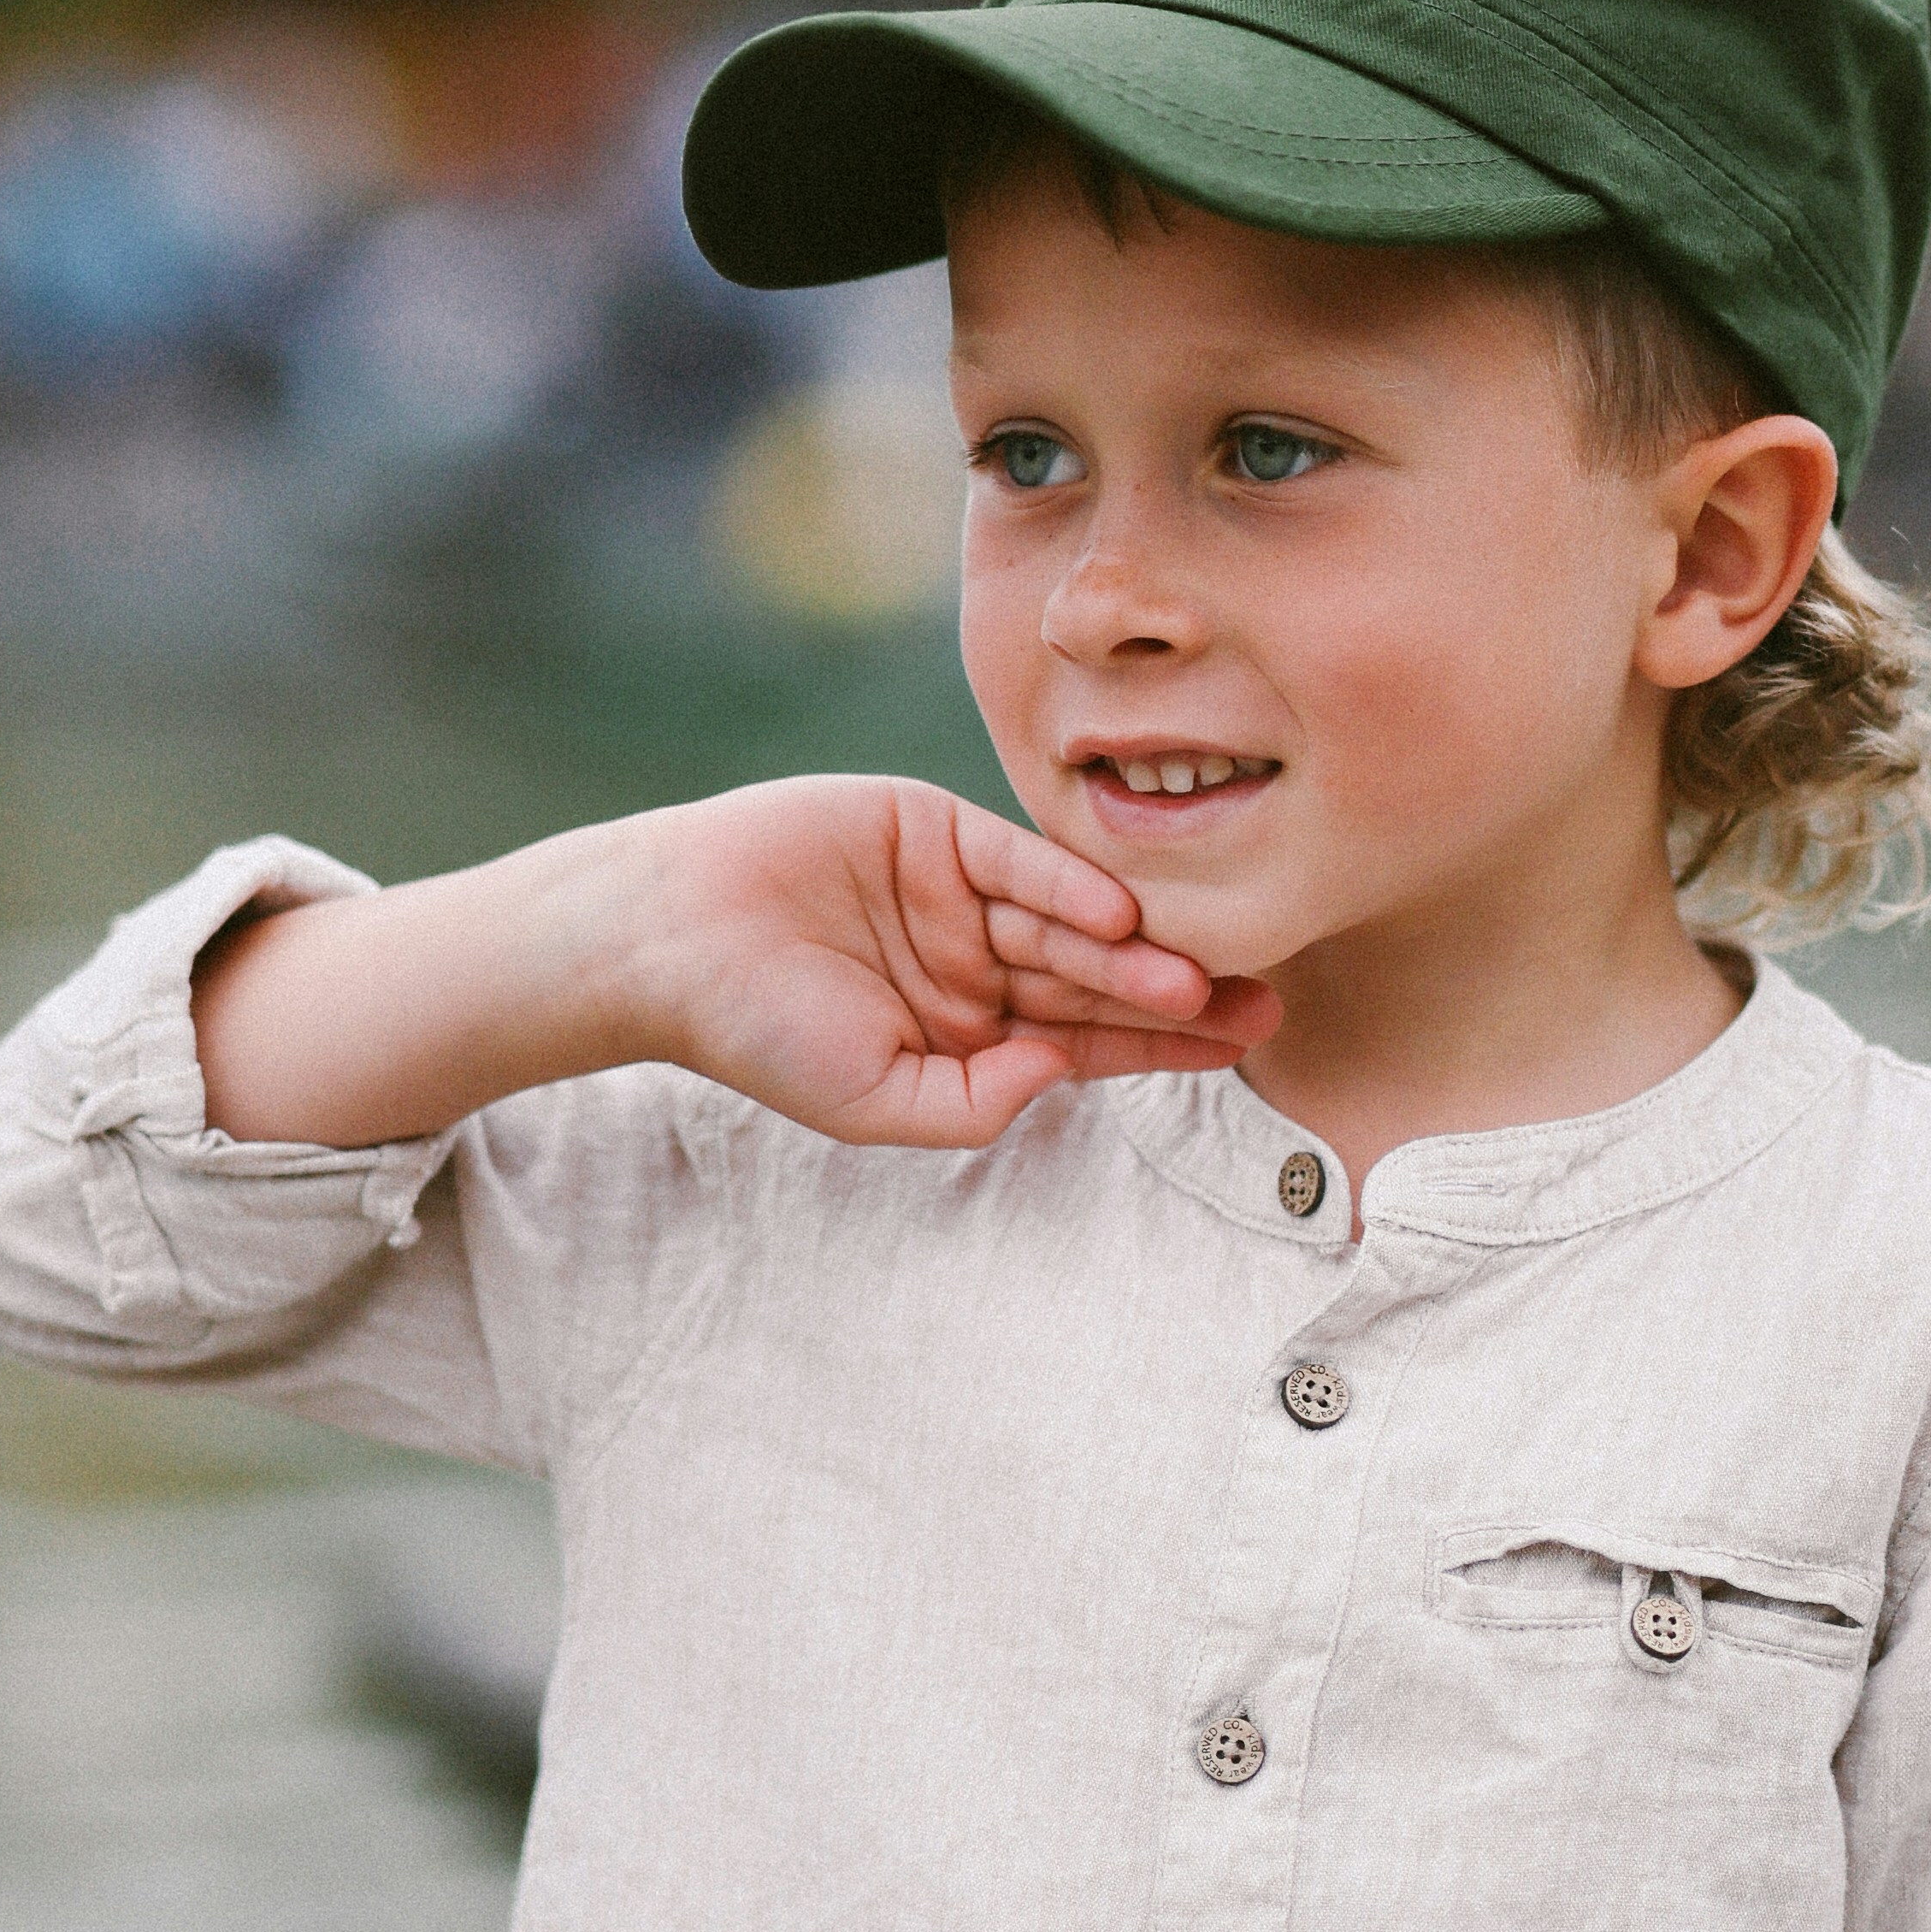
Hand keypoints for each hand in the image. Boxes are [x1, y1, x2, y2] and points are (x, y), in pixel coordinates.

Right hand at [193, 776, 1278, 1150]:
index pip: (1090, 1041)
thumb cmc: (758, 1034)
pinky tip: (1118, 919)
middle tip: (1265, 1005)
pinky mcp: (931, 829)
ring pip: (1068, 923)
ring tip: (1206, 978)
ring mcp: (959, 892)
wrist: (665, 941)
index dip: (1163, 1046)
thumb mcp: (877, 1102)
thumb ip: (978, 1101)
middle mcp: (981, 959)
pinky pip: (1014, 862)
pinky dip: (1065, 887)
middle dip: (1178, 997)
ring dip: (1135, 953)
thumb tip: (1064, 1073)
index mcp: (975, 1030)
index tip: (1241, 1049)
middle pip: (1098, 981)